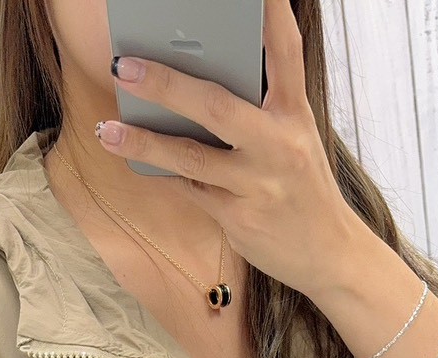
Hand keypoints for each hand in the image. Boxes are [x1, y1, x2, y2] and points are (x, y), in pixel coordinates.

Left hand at [96, 0, 352, 299]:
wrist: (328, 253)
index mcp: (295, 114)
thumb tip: (195, 83)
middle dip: (166, 85)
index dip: (271, 13)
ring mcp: (257, 184)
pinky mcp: (239, 218)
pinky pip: (190, 189)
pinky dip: (162, 172)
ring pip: (191, 156)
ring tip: (109, 130)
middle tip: (123, 67)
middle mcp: (278, 144)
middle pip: (216, 106)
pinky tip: (135, 159)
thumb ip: (257, 110)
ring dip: (144, 141)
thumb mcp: (293, 139)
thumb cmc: (301, 187)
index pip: (285, 52)